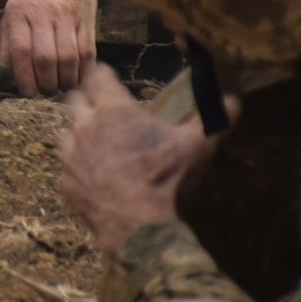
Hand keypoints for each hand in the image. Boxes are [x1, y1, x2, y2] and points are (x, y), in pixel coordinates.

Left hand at [0, 0, 101, 96]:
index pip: (21, 51)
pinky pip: (87, 52)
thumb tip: (1, 76)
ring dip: (65, 80)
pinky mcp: (87, 19)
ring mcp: (67, 16)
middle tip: (45, 92)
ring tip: (60, 87)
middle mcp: (43, 13)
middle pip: (46, 58)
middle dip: (46, 83)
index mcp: (19, 11)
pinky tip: (76, 78)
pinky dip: (83, 71)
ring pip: (69, 58)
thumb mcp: (12, 12)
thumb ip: (6, 43)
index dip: (24, 77)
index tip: (27, 93)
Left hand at [57, 65, 237, 253]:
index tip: (106, 76)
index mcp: (114, 110)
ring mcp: (71, 156)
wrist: (139, 226)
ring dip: (79, 134)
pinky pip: (67, 168)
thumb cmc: (168, 179)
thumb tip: (235, 101)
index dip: (102, 75)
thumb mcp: (196, 146)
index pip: (97, 77)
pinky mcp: (65, 182)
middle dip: (85, 99)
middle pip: (74, 100)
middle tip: (99, 106)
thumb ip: (214, 120)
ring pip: (66, 133)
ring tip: (96, 143)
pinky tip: (95, 176)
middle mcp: (85, 127)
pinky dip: (79, 168)